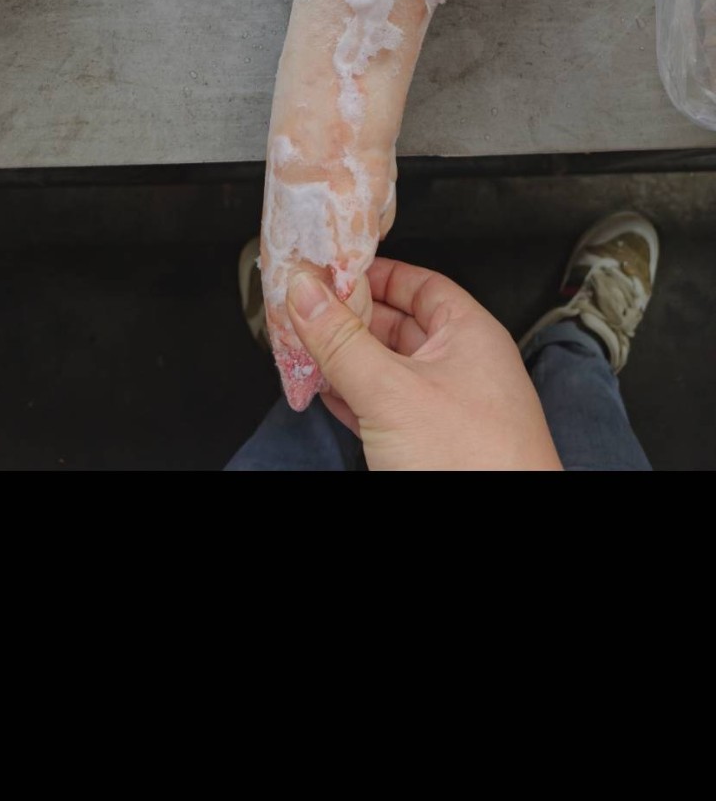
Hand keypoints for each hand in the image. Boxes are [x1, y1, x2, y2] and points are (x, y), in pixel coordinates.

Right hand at [287, 257, 561, 471]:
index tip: (332, 267)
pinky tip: (325, 391)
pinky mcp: (428, 444)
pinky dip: (352, 396)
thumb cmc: (477, 464)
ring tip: (305, 347)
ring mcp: (445, 407)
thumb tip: (308, 293)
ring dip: (345, 358)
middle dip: (349, 317)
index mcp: (470, 335)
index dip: (375, 272)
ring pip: (386, 368)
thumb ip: (343, 340)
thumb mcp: (393, 391)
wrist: (496, 532)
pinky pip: (384, 406)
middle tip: (305, 307)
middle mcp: (461, 366)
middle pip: (397, 324)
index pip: (419, 283)